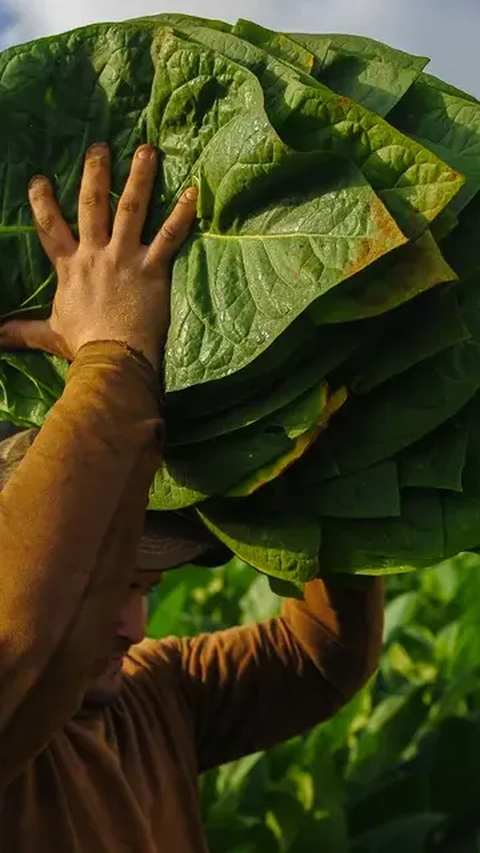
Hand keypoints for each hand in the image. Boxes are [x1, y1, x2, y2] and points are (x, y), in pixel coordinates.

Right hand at [0, 143, 197, 371]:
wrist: (112, 357)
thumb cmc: (83, 346)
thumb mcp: (48, 333)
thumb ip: (20, 330)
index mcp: (71, 268)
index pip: (50, 228)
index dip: (42, 202)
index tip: (39, 179)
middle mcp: (96, 255)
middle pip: (92, 206)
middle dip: (95, 174)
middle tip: (100, 147)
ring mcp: (125, 258)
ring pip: (131, 209)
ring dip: (139, 178)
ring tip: (147, 150)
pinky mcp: (152, 268)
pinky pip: (169, 236)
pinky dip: (182, 214)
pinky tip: (192, 191)